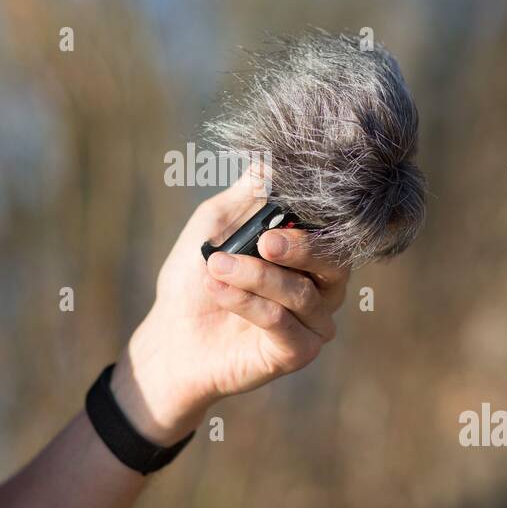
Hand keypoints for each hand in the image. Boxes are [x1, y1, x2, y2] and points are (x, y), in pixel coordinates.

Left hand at [111, 167, 350, 445]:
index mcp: (310, 253)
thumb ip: (249, 193)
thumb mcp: (217, 224)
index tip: (289, 200)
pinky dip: (247, 303)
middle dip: (300, 246)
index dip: (319, 214)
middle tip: (263, 239)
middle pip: (335, 262)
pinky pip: (281, 323)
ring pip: (301, 293)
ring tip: (214, 265)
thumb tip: (273, 154)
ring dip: (255, 276)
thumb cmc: (195, 277)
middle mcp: (322, 287)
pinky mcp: (297, 352)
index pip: (333, 229)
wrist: (171, 335)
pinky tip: (217, 290)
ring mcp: (313, 322)